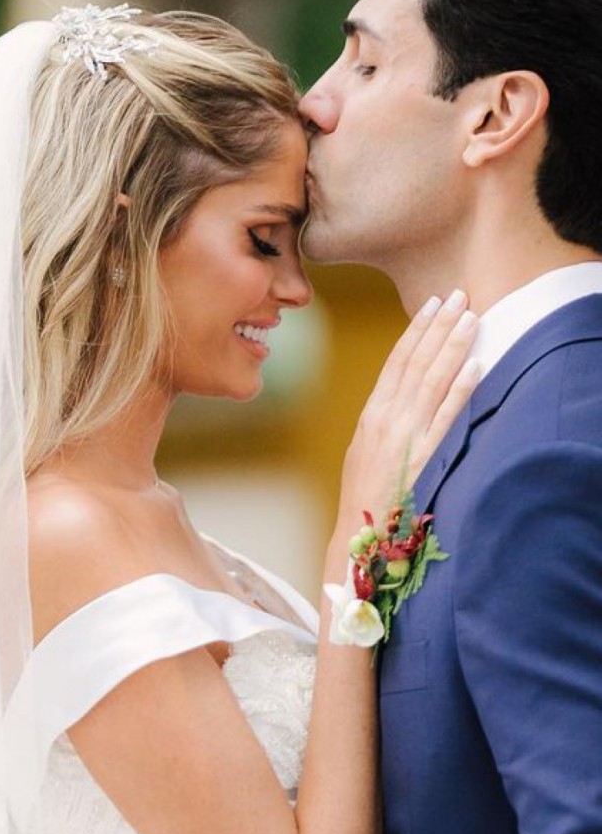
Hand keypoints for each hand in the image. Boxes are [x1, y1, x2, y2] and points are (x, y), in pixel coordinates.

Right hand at [336, 290, 480, 542]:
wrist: (359, 537)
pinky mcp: (425, 457)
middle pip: (416, 362)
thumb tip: (403, 392)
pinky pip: (446, 416)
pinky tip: (474, 365)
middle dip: (439, 326)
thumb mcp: (366, 449)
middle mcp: (387, 421)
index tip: (431, 304)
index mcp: (371, 415)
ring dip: (453, 346)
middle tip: (458, 295)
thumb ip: (384, 419)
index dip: (416, 330)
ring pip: (432, 381)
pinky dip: (460, 388)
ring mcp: (406, 438)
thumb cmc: (364, 496)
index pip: (396, 362)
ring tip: (470, 317)